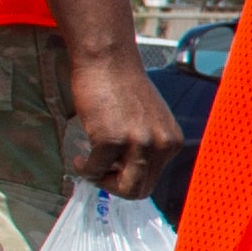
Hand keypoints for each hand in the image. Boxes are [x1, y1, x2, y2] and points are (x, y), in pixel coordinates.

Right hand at [64, 49, 185, 202]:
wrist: (108, 60)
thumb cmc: (122, 87)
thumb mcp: (149, 121)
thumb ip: (146, 146)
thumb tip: (130, 174)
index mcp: (172, 141)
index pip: (154, 179)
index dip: (129, 179)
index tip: (112, 170)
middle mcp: (161, 144)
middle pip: (141, 190)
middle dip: (115, 187)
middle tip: (99, 174)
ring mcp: (138, 143)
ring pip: (124, 188)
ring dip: (102, 182)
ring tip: (88, 165)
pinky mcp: (112, 139)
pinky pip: (95, 170)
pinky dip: (84, 168)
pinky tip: (79, 155)